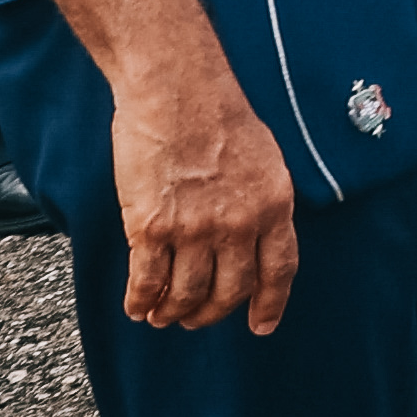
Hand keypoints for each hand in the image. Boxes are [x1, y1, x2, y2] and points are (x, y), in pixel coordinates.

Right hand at [110, 62, 299, 333]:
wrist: (177, 90)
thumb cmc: (219, 116)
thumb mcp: (265, 160)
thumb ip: (262, 202)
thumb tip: (255, 237)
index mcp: (274, 205)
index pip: (279, 270)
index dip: (269, 304)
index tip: (261, 325)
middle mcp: (239, 224)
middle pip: (229, 291)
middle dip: (211, 313)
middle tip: (195, 319)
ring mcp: (194, 229)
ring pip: (187, 294)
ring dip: (173, 312)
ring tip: (163, 315)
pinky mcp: (151, 227)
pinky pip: (147, 281)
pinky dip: (141, 300)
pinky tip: (137, 306)